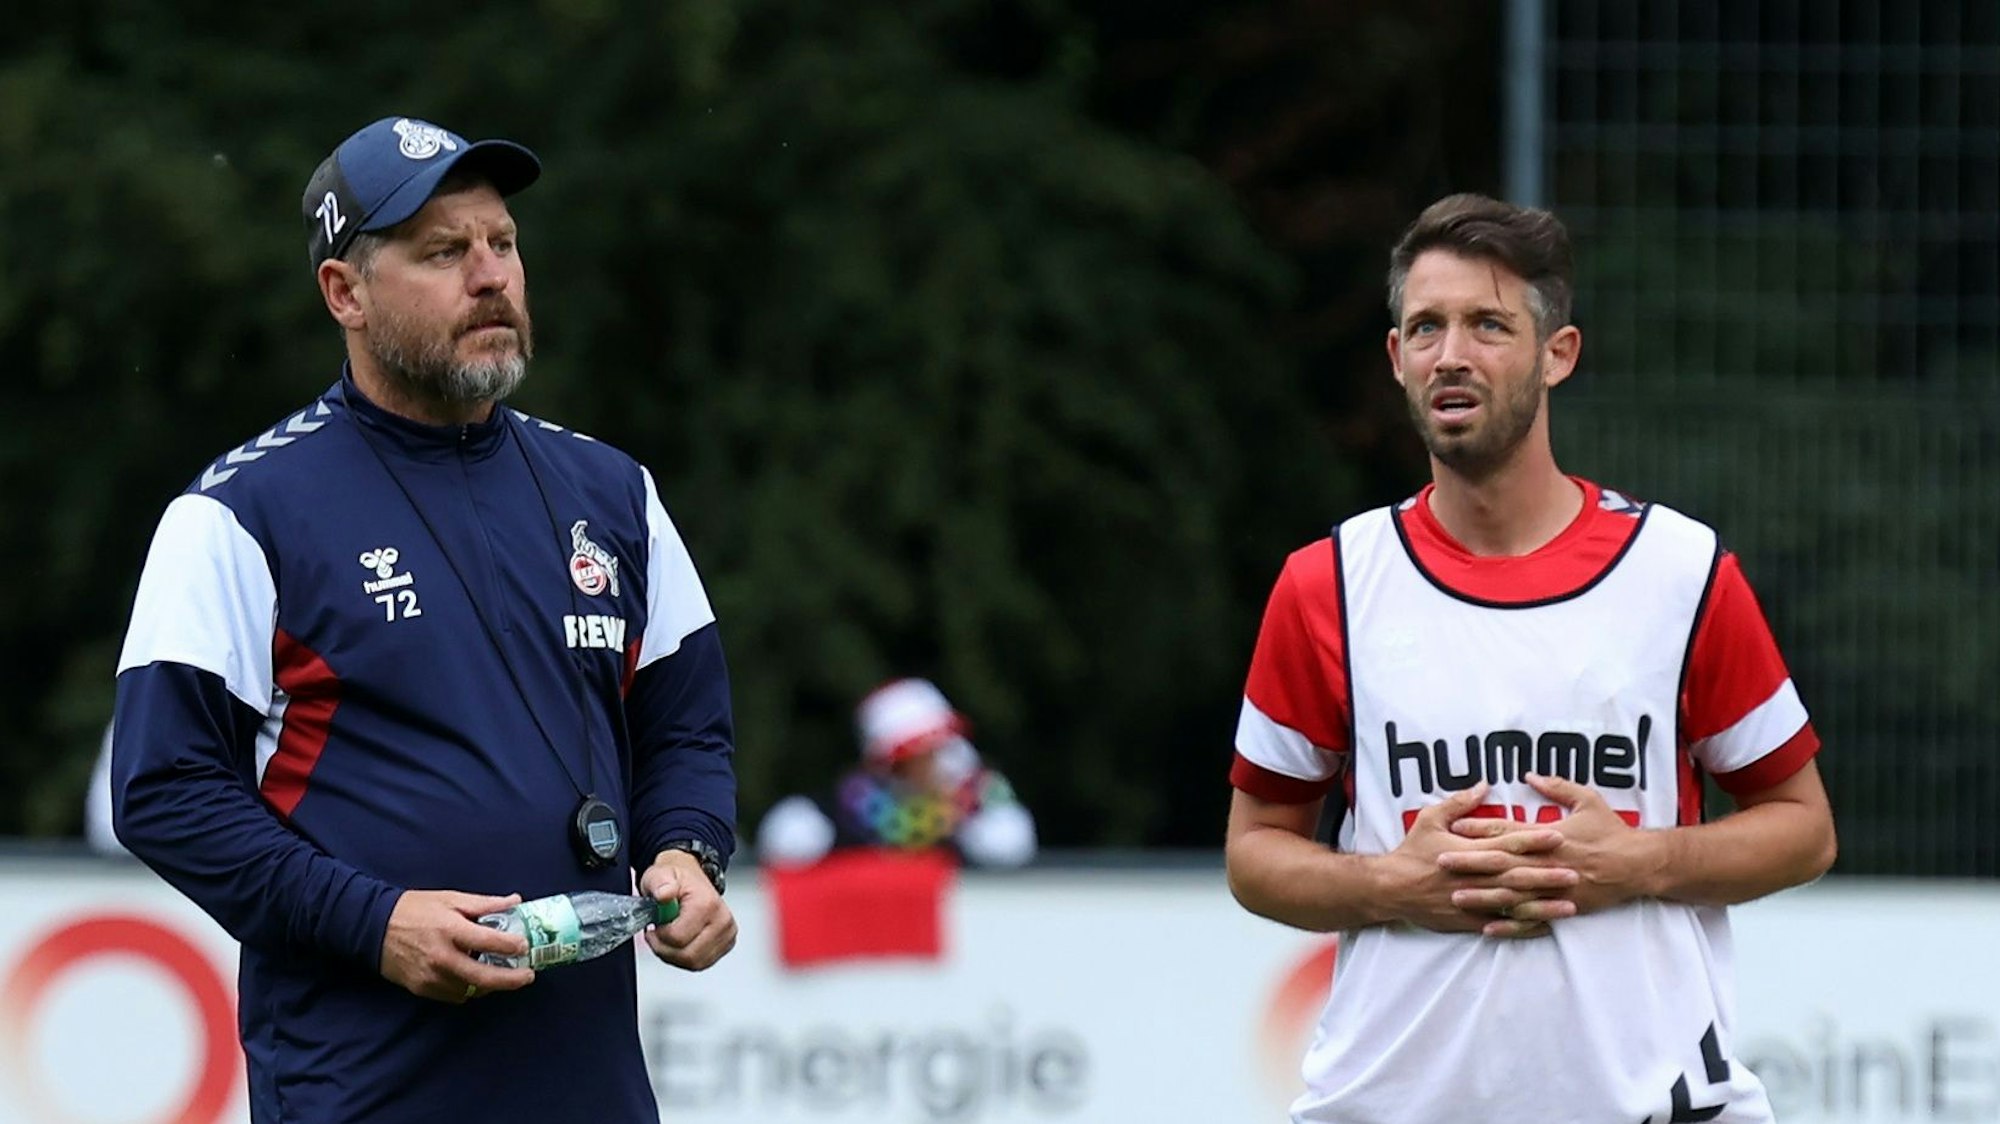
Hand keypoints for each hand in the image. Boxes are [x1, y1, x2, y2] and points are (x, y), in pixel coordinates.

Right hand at [380, 890, 535, 1003]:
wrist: (373, 927)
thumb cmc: (415, 909)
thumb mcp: (450, 898)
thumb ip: (484, 903)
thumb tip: (515, 901)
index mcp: (450, 929)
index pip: (490, 942)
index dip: (512, 946)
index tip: (525, 946)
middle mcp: (442, 957)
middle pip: (485, 977)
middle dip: (512, 980)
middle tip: (528, 976)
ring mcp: (431, 976)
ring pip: (472, 990)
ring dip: (490, 985)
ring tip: (502, 974)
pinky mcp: (422, 988)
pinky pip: (455, 995)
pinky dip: (469, 988)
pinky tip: (475, 977)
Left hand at [639, 851, 737, 970]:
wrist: (691, 880)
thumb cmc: (676, 880)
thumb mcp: (660, 875)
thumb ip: (659, 883)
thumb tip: (664, 894)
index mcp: (707, 903)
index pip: (678, 938)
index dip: (659, 936)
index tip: (654, 926)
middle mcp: (722, 920)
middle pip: (688, 956)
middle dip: (665, 949)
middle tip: (657, 935)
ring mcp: (727, 934)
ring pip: (695, 963)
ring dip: (674, 956)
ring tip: (668, 938)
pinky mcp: (727, 944)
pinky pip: (701, 964)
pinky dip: (685, 959)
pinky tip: (679, 943)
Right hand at [1381, 782, 1577, 938]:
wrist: (1390, 887)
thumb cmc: (1411, 851)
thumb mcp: (1429, 818)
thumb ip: (1458, 803)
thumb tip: (1484, 786)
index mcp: (1467, 850)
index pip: (1506, 843)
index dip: (1533, 839)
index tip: (1558, 835)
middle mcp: (1474, 876)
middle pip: (1516, 875)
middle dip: (1546, 875)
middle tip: (1575, 873)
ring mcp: (1472, 901)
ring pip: (1514, 905)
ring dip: (1542, 905)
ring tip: (1569, 905)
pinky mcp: (1469, 920)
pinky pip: (1501, 925)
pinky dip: (1523, 927)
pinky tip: (1545, 926)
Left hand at [1442, 773, 1661, 934]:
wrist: (1640, 865)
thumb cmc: (1612, 830)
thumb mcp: (1588, 799)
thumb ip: (1557, 786)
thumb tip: (1530, 774)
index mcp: (1551, 836)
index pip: (1509, 831)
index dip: (1480, 828)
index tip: (1454, 827)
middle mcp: (1549, 862)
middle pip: (1503, 863)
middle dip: (1470, 863)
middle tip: (1441, 862)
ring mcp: (1555, 888)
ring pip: (1513, 894)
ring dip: (1483, 895)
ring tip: (1456, 896)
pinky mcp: (1563, 907)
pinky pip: (1533, 918)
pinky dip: (1511, 924)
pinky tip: (1488, 926)